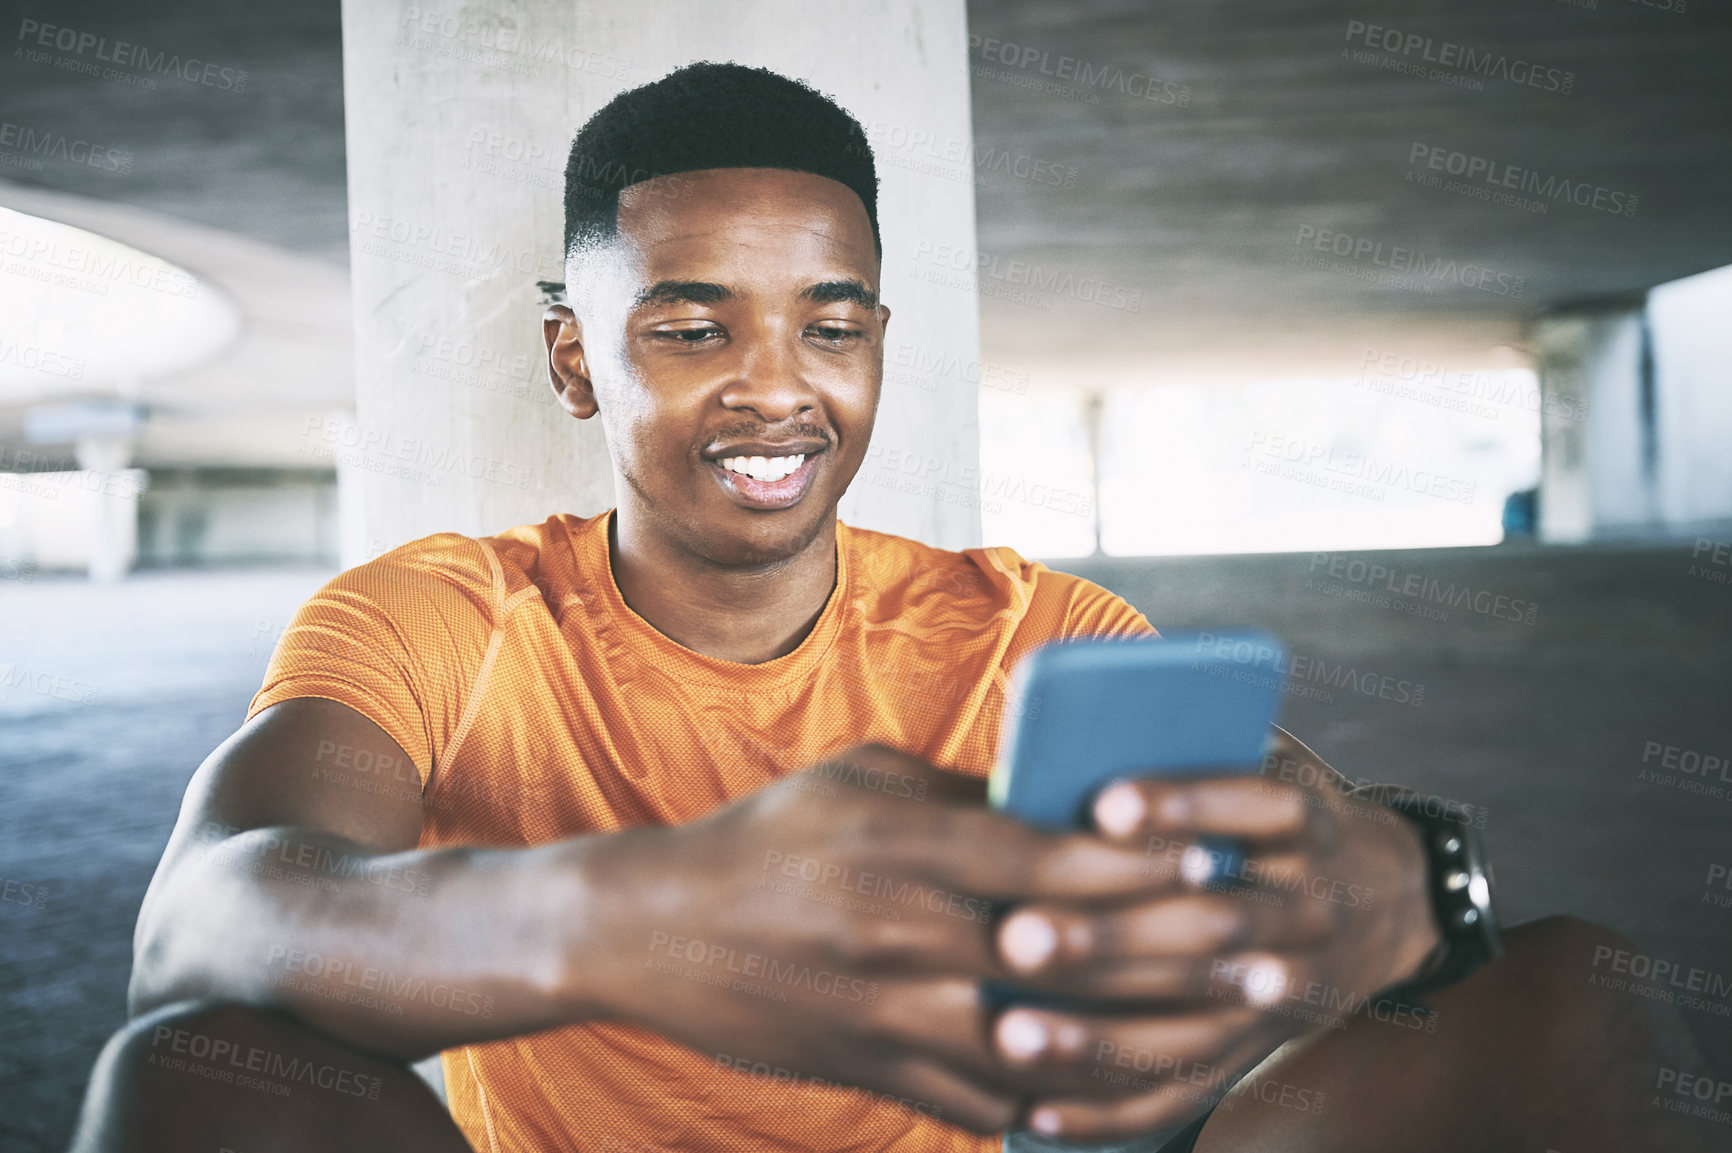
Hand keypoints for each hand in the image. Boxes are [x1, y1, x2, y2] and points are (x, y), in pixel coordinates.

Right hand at [576, 744, 1175, 1131]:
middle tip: (1268, 942)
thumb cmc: (768, 837)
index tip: (1222, 849)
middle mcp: (912, 938)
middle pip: (1080, 954)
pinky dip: (1077, 1100)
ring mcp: (898, 1018)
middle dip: (1188, 949)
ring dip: (1158, 1033)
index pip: (1057, 857)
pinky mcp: (884, 1073)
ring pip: (1058, 1042)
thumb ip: (964, 797)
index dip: (1150, 859)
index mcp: (910, 849)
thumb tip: (1065, 801)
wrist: (656, 931)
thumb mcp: (861, 781)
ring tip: (1233, 1023)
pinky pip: (999, 1103)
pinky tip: (1139, 1089)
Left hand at [980, 726, 1441, 1141]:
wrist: (1385, 895)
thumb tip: (1074, 733)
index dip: (1186, 805)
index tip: (1105, 806)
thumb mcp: (1263, 756)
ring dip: (1099, 1038)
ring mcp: (1285, 994)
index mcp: (1309, 824)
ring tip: (1011, 1032)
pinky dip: (1112, 1110)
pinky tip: (1038, 1112)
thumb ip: (1191, 744)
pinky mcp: (1257, 1051)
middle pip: (1211, 931)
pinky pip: (1185, 1092)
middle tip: (1017, 936)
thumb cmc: (1280, 808)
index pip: (1257, 807)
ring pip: (1193, 1025)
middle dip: (1111, 938)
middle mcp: (1308, 913)